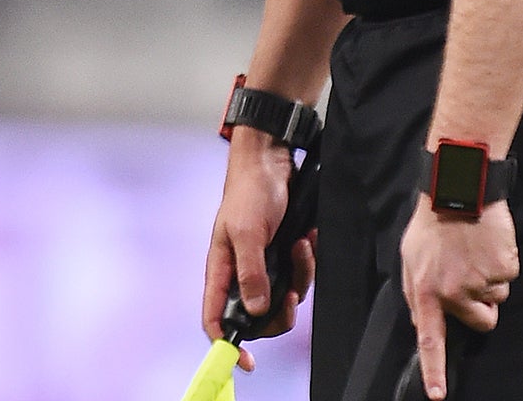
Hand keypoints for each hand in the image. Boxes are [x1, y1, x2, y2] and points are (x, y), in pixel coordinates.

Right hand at [202, 134, 314, 371]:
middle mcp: (241, 271)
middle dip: (279, 311)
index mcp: (221, 269)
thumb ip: (251, 272)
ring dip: (299, 276)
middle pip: (257, 316)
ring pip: (284, 295)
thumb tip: (255, 311)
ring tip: (300, 246)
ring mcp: (264, 263)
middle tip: (291, 295)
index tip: (246, 361)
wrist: (272, 160)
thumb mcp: (248, 232)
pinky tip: (305, 238)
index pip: (215, 317)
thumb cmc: (250, 192)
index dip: (226, 343)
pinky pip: (300, 274)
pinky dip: (307, 261)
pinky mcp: (284, 253)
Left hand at [401, 198, 517, 400]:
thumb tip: (424, 322)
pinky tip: (488, 244)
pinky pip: (509, 277)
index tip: (439, 396)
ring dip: (489, 279)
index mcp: (427, 291)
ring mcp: (481, 281)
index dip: (435, 371)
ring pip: (496, 298)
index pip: (430, 340)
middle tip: (468, 273)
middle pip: (481, 321)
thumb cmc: (432, 223)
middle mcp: (454, 292)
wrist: (458, 190)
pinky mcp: (504, 268)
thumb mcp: (410, 257)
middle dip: (479, 305)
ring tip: (474, 251)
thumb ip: (418, 293)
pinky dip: (502, 263)